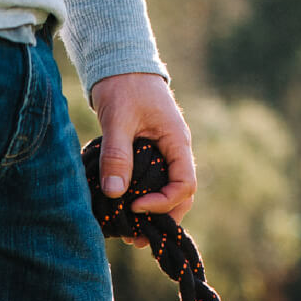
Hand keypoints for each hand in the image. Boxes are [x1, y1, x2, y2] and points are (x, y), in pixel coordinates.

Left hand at [90, 73, 195, 246]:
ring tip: (131, 235)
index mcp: (177, 142)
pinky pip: (154, 185)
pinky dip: (143, 202)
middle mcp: (176, 152)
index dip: (164, 202)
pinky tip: (125, 214)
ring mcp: (165, 155)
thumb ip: (117, 154)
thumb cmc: (123, 84)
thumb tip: (115, 192)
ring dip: (153, 216)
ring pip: (168, 194)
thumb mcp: (118, 118)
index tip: (136, 206)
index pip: (185, 184)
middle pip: (181, 196)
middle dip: (162, 219)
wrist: (120, 62)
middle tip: (137, 238)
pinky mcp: (150, 157)